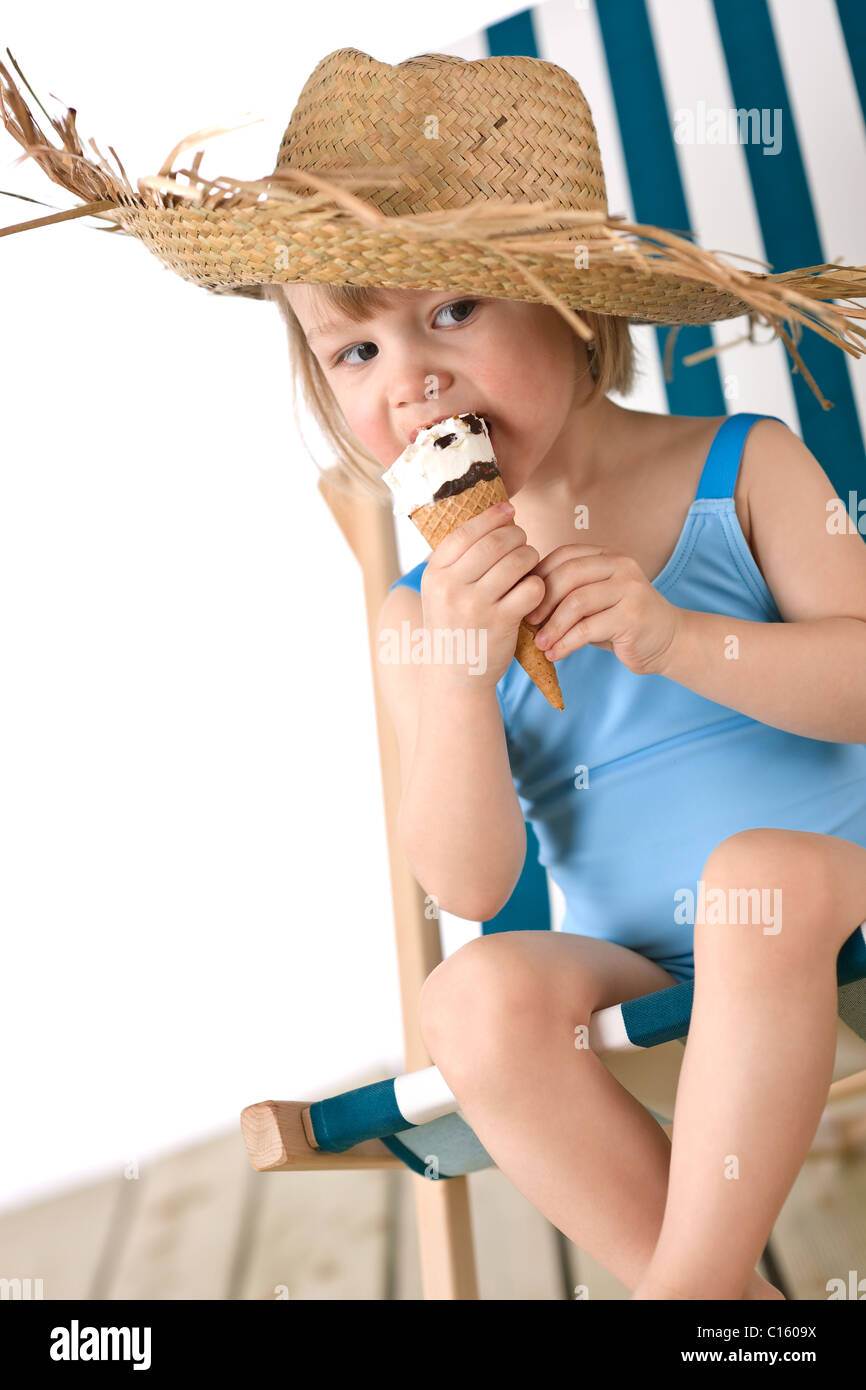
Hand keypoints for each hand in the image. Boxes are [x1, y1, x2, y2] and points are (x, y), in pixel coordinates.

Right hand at [419, 502, 544, 689]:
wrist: (454, 675)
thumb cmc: (454, 625)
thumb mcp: (441, 591)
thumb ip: (459, 559)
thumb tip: (495, 516)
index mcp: (435, 574)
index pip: (466, 532)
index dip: (492, 516)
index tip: (509, 509)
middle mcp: (451, 587)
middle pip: (496, 542)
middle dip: (516, 536)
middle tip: (522, 543)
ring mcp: (476, 605)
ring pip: (517, 561)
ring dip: (530, 557)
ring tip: (528, 564)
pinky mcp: (501, 623)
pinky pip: (532, 587)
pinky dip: (537, 584)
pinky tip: (531, 591)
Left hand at [523, 543, 683, 675]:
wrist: (667, 641)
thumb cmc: (621, 622)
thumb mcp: (594, 601)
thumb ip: (568, 593)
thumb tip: (522, 599)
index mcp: (608, 556)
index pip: (565, 555)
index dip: (539, 576)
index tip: (522, 598)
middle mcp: (621, 566)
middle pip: (569, 575)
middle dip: (542, 600)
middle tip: (527, 622)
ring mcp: (630, 589)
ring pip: (577, 602)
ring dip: (552, 626)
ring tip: (540, 643)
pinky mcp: (632, 616)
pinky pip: (588, 629)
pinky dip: (565, 643)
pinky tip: (555, 654)